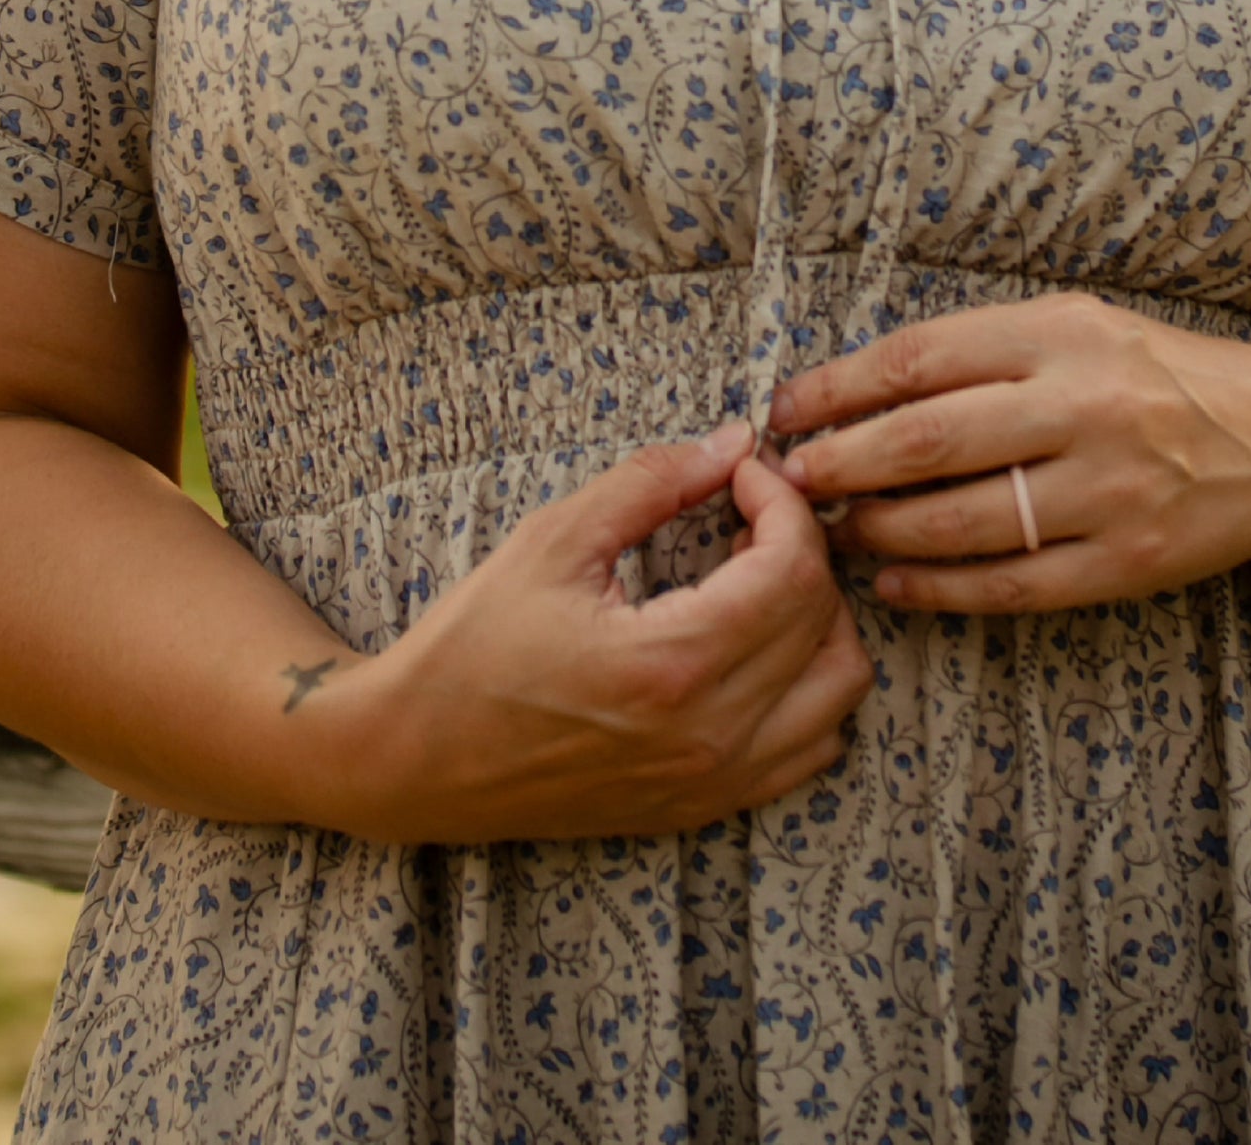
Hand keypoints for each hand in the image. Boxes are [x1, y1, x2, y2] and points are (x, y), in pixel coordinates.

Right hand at [300, 419, 874, 841]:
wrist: (412, 759)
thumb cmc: (472, 645)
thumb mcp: (554, 538)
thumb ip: (652, 482)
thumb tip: (730, 442)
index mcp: (672, 666)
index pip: (793, 569)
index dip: (781, 501)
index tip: (742, 472)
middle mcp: (708, 736)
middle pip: (825, 623)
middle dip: (802, 548)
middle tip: (746, 513)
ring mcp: (711, 783)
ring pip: (839, 691)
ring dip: (819, 621)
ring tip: (757, 580)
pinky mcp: (701, 808)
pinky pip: (809, 749)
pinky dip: (809, 689)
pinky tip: (755, 648)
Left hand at [768, 292, 1250, 613]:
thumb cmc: (1148, 373)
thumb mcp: (1074, 324)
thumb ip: (979, 348)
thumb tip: (860, 384)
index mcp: (1059, 333)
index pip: (920, 359)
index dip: (839, 387)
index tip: (787, 409)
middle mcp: (1081, 406)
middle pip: (927, 441)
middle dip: (841, 463)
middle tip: (789, 480)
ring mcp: (1106, 490)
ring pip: (961, 520)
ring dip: (880, 531)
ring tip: (837, 531)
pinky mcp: (1124, 562)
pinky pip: (1011, 585)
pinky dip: (939, 589)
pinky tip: (893, 584)